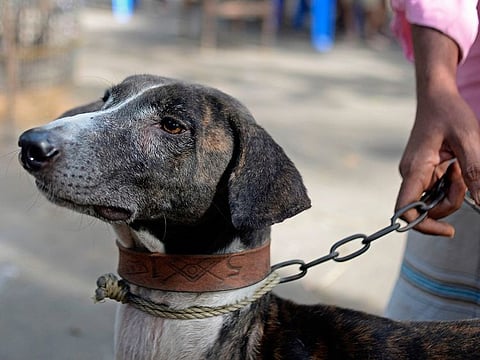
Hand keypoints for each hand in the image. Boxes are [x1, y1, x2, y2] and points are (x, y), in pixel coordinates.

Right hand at [395, 26, 479, 236]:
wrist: (435, 96)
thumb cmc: (449, 113)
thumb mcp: (469, 140)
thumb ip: (475, 173)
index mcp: (415, 168)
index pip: (405, 209)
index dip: (424, 226)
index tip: (449, 231)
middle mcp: (410, 174)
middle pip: (427, 207)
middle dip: (451, 201)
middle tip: (464, 175)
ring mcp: (415, 173)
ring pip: (433, 199)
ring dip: (453, 190)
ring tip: (461, 165)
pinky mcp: (422, 171)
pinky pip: (435, 188)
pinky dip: (450, 183)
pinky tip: (455, 164)